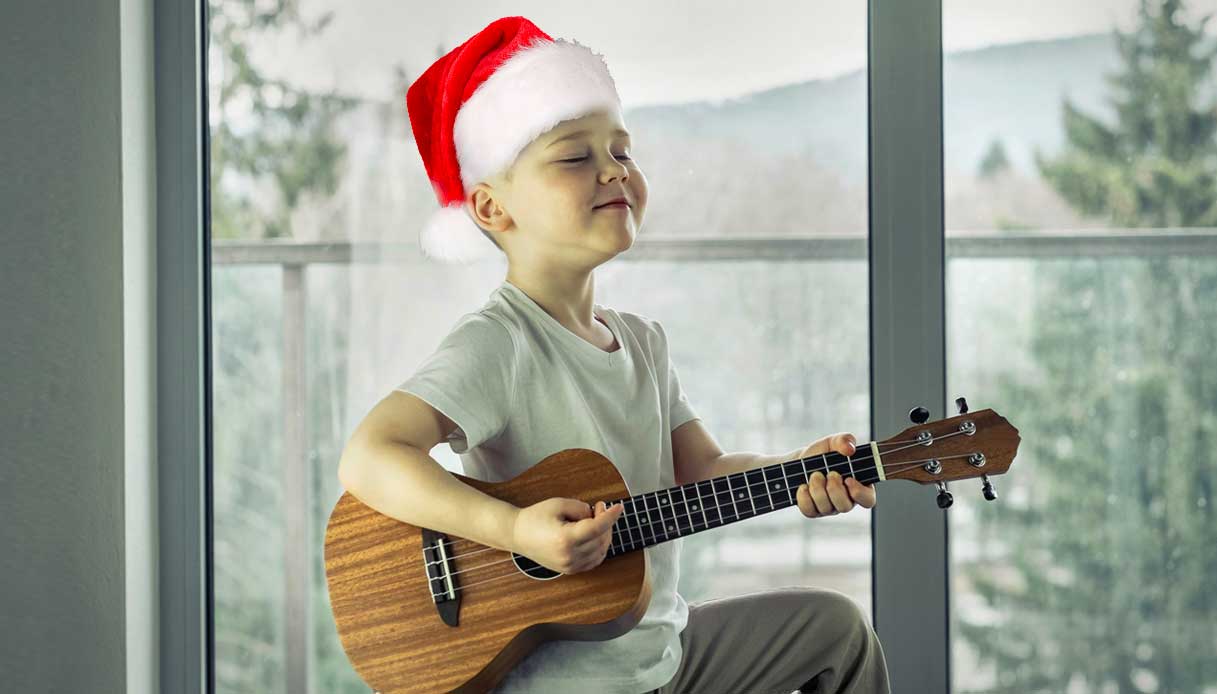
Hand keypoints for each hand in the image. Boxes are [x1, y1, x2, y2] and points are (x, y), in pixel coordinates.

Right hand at [510, 497, 624, 574]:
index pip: (597, 528)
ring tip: (593, 519)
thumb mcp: (558, 504)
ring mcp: (570, 565)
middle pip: (600, 539)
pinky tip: (595, 535)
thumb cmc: (535, 517)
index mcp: (565, 539)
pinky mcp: (570, 569)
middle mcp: (569, 556)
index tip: (619, 507)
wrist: (517, 535)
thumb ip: (581, 508)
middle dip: (606, 521)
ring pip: (601, 551)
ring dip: (603, 534)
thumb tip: (596, 515)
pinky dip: (599, 547)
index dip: (610, 516)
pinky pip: (594, 560)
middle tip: (599, 507)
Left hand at [794, 432, 876, 517]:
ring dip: (818, 490)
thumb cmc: (822, 453)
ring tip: (814, 475)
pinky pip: (810, 511)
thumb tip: (850, 449)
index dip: (860, 493)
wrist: (800, 460)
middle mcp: (845, 499)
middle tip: (829, 473)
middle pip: (846, 506)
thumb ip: (845, 440)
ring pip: (827, 508)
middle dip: (834, 489)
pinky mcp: (812, 511)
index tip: (848, 479)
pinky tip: (803, 486)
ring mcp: (829, 507)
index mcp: (857, 485)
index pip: (868, 499)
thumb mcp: (833, 442)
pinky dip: (804, 498)